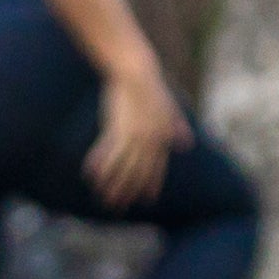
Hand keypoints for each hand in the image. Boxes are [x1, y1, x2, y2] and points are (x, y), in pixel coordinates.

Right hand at [86, 70, 185, 203]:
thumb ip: (176, 127)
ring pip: (123, 166)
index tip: (146, 200)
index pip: (157, 167)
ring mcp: (135, 134)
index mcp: (162, 136)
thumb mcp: (169, 108)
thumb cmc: (151, 86)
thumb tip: (187, 144)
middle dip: (128, 191)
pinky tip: (91, 175)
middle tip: (119, 207)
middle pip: (138, 171)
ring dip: (112, 184)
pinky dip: (100, 163)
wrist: (136, 71)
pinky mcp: (119, 127)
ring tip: (103, 197)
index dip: (151, 184)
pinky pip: (108, 150)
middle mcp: (150, 139)